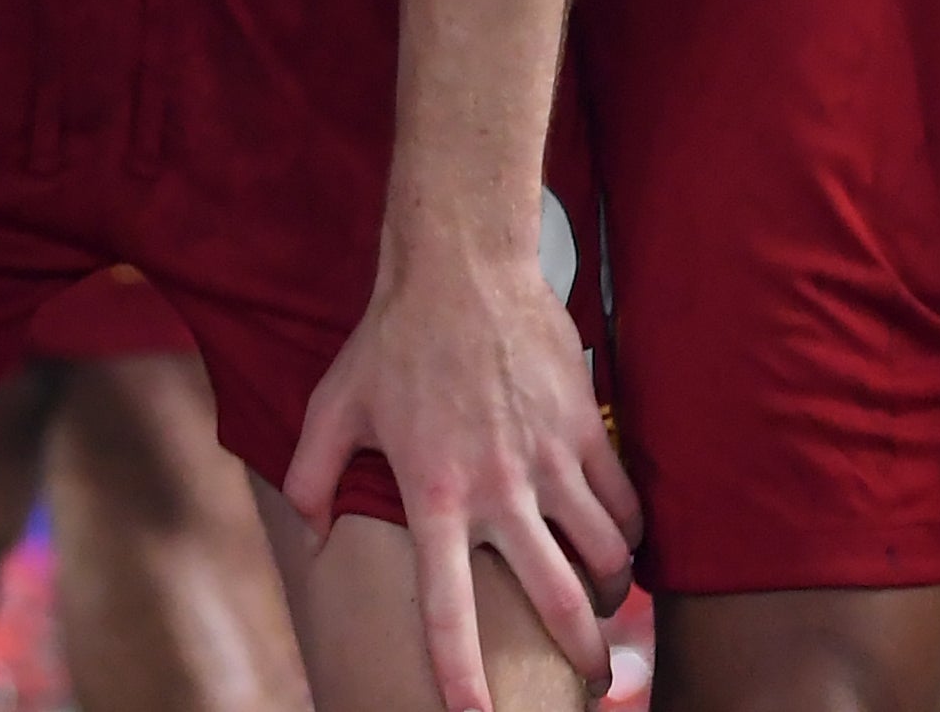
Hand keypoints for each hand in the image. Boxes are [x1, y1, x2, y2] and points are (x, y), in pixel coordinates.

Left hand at [281, 232, 637, 711]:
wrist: (459, 268)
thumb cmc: (391, 340)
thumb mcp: (332, 405)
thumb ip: (312, 474)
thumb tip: (308, 532)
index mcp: (431, 495)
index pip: (447, 609)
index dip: (462, 675)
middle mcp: (497, 489)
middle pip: (558, 601)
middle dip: (582, 656)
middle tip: (589, 680)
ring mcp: (549, 461)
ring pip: (607, 558)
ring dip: (613, 595)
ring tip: (605, 609)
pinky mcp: (585, 430)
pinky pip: (626, 505)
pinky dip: (631, 536)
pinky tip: (620, 544)